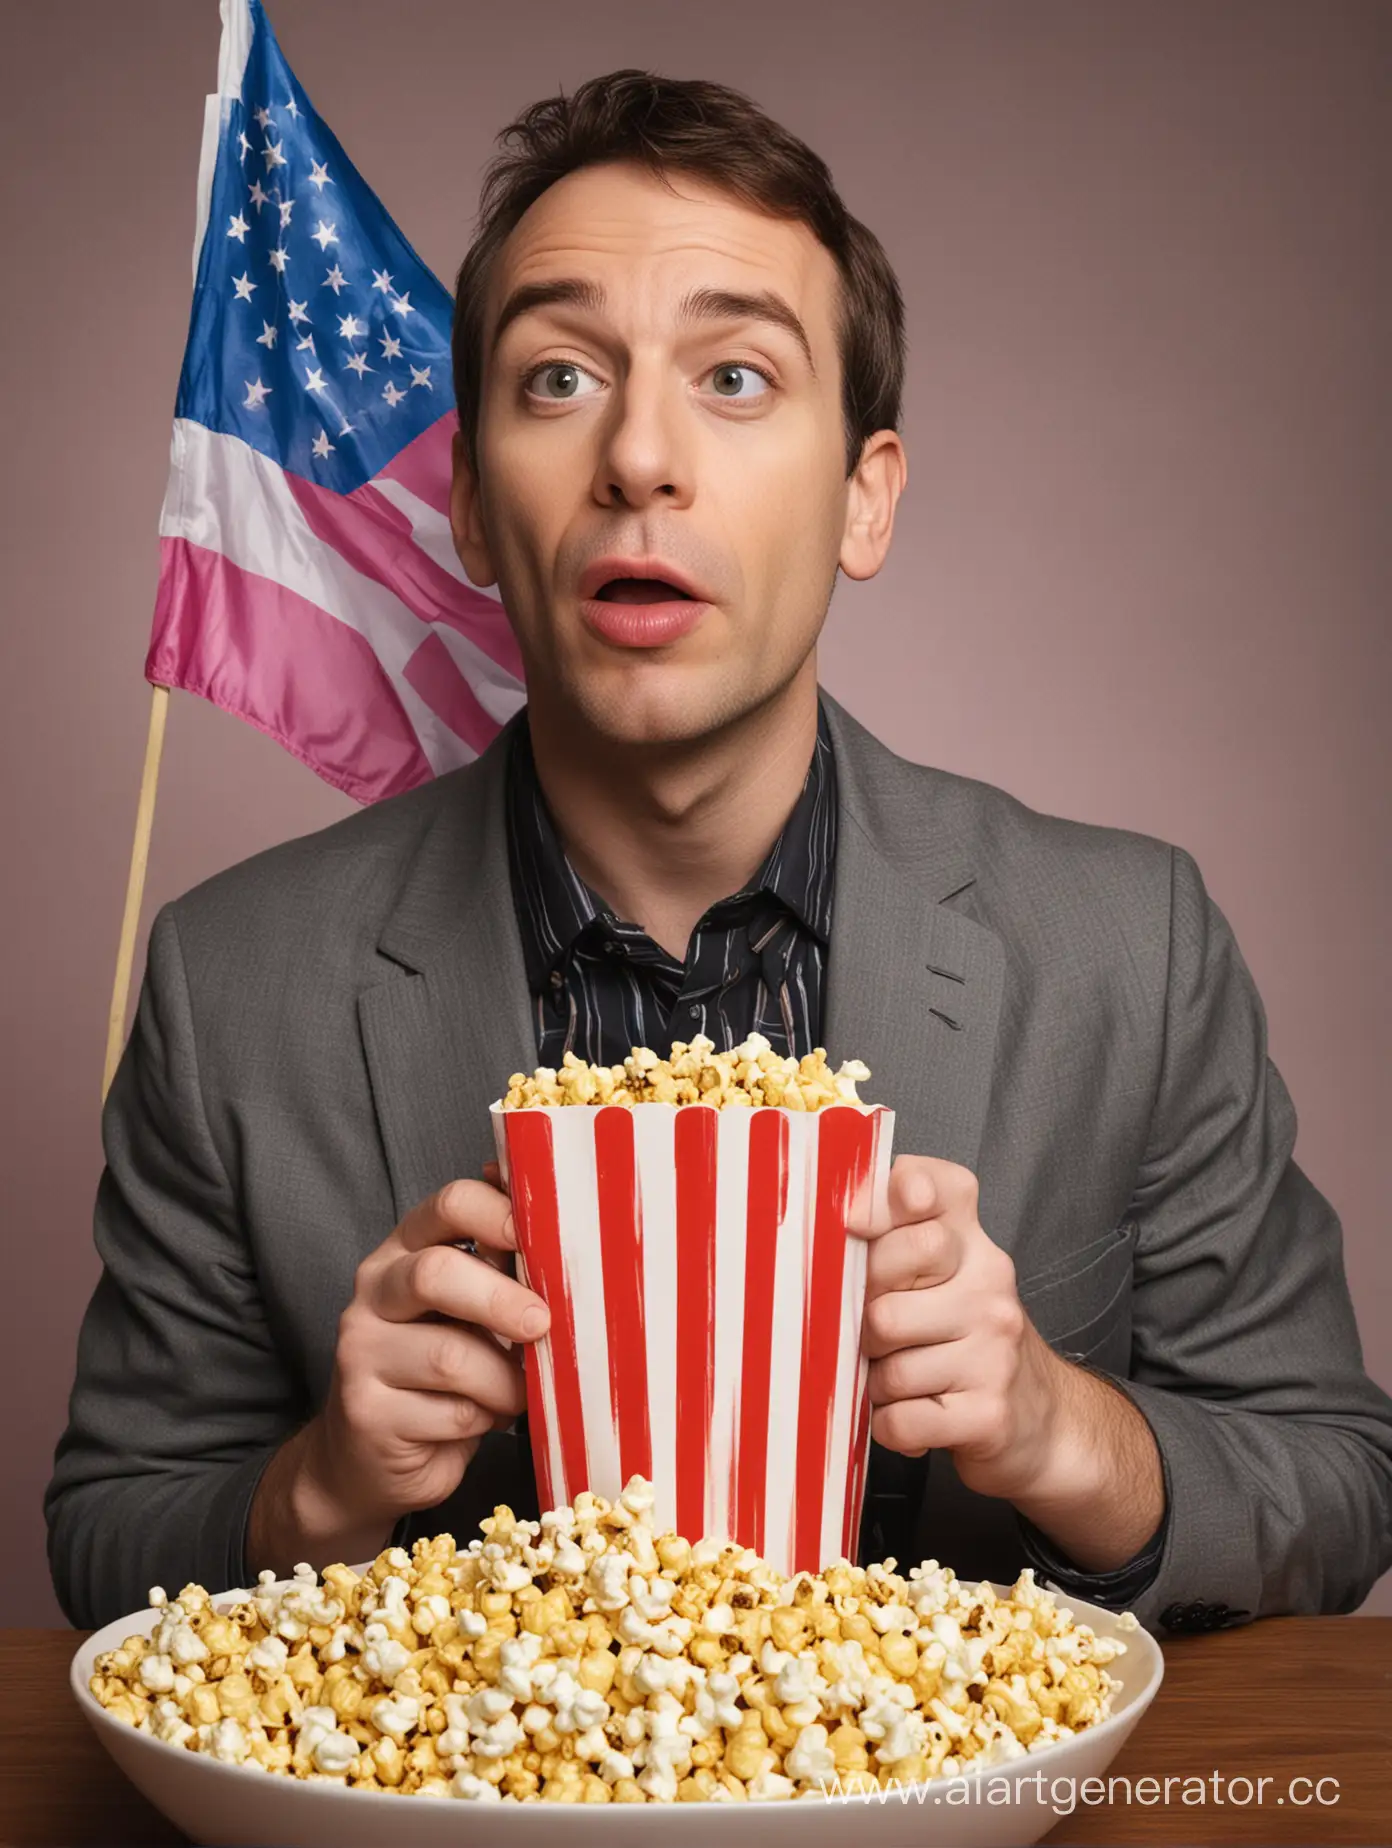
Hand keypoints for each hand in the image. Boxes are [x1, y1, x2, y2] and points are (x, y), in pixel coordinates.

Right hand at [248, 1171, 548, 1571]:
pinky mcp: (368, 1413)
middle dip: (501, 1299)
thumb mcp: (470, 1312)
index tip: (550, 1237)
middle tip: (541, 1324)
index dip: (503, 1213)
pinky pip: (452, 1412)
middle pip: (435, 1274)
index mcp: (404, 1250)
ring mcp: (361, 1353)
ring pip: (450, 1355)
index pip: (450, 1204)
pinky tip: (485, 1417)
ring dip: (504, 1379)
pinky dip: (487, 1418)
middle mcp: (373, 1293)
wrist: (372, 1458)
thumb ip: (502, 1271)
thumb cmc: (440, 1374)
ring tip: (519, 1392)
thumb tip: (564, 1230)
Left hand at [854, 1155, 1163, 1568]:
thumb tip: (819, 1231)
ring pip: (887, 1366)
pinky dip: (891, 1425)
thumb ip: (891, 1243)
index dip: (883, 1199)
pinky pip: (900, 1420)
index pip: (933, 1189)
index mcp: (972, 1243)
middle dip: (861, 1320)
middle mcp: (990, 1287)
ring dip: (877, 1383)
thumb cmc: (967, 1339)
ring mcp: (995, 1352)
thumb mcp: (942, 1278)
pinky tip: (912, 1415)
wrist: (1043, 1418)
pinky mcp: (989, 1415)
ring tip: (901, 1380)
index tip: (853, 1221)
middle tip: (873, 1335)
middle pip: (887, 1287)